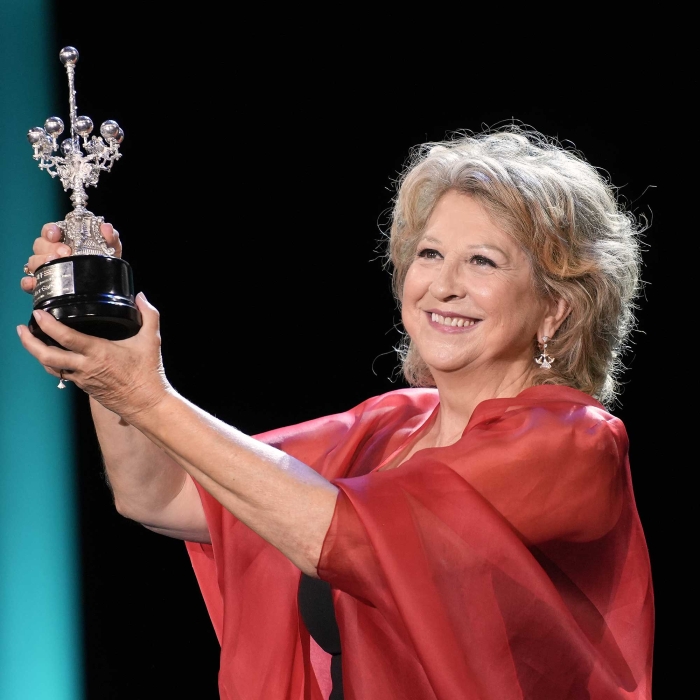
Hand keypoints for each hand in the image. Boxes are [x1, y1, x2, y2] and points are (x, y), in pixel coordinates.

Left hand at [17, 293, 169, 421]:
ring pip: (49, 367)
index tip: (38, 313)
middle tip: (21, 328)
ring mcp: (82, 379)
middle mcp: (85, 366)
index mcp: (99, 352)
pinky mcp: (84, 387)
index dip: (47, 324)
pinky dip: (52, 363)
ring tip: (30, 340)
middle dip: (29, 342)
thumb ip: (149, 315)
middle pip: (46, 355)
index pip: (65, 337)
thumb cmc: (148, 374)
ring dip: (36, 354)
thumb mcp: (152, 340)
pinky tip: (52, 356)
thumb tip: (141, 296)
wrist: (146, 404)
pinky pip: (61, 374)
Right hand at [20, 222, 121, 293]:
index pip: (50, 230)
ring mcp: (47, 267)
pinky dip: (30, 282)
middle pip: (40, 245)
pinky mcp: (44, 283)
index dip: (50, 230)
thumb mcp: (110, 249)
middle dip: (50, 247)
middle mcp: (52, 251)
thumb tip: (106, 228)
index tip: (56, 234)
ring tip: (54, 264)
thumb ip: (110, 237)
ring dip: (41, 262)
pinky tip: (34, 282)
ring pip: (34, 261)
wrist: (106, 284)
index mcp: (64, 239)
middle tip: (64, 253)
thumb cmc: (103, 261)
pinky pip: (30, 281)